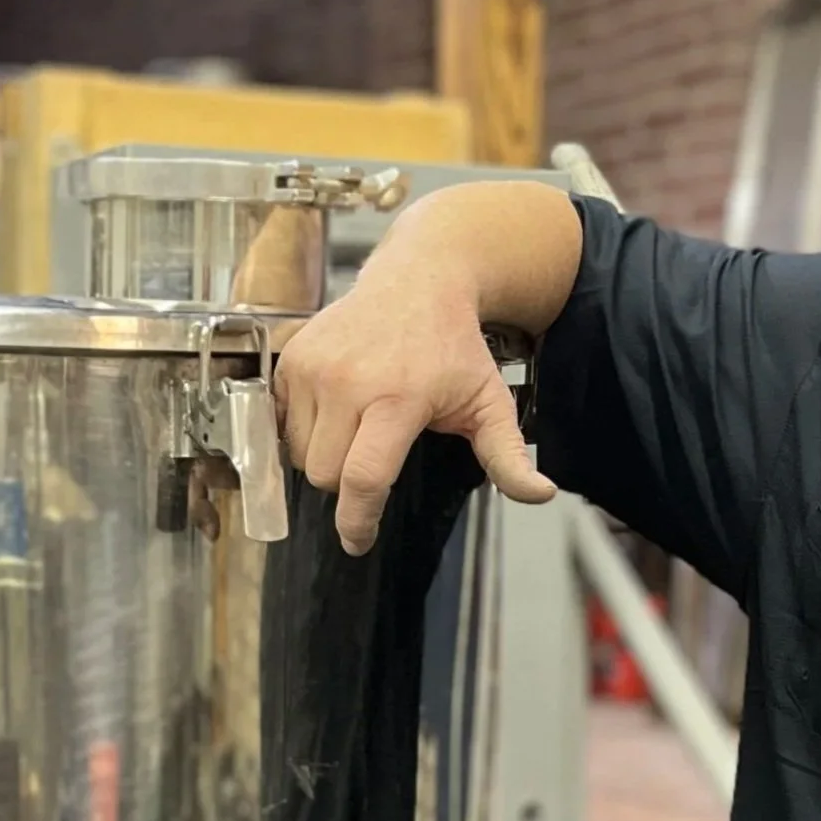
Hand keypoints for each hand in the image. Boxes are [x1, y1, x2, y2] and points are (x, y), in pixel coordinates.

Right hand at [275, 245, 553, 553]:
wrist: (419, 281)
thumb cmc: (454, 348)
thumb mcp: (490, 401)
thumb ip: (509, 455)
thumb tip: (540, 494)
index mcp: (399, 398)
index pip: (364, 478)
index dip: (358, 520)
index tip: (358, 540)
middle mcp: (348, 382)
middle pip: (326, 475)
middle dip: (348, 482)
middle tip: (377, 451)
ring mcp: (314, 367)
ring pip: (299, 454)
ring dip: (324, 455)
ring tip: (359, 423)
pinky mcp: (292, 359)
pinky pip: (280, 423)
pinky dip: (302, 429)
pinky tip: (334, 409)